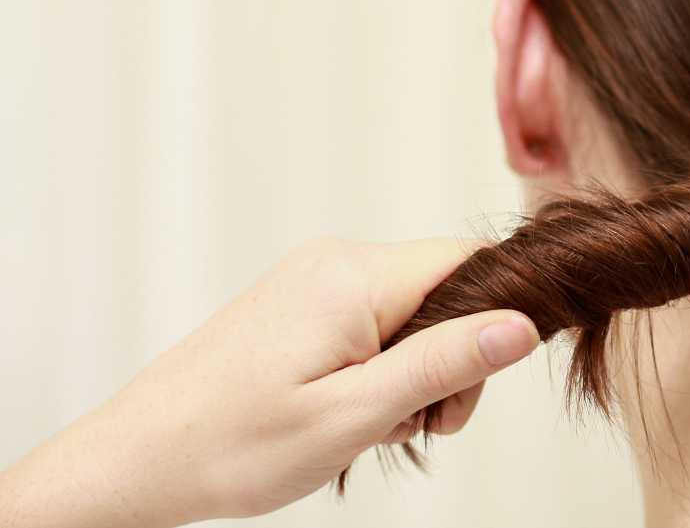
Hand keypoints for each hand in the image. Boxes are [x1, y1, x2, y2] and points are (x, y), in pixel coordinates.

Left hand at [0, 238, 539, 527]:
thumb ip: (443, 363)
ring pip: (410, 311)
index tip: (464, 390)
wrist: (137, 459)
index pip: (469, 263)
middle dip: (448, 362)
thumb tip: (522, 325)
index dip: (492, 322)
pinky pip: (373, 319)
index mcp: (354, 276)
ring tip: (371, 425)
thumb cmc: (231, 445)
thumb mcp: (354, 415)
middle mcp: (336, 261)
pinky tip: (349, 409)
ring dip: (412, 371)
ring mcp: (314, 279)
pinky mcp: (300, 301)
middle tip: (412, 426)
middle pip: (443, 291)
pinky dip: (380, 366)